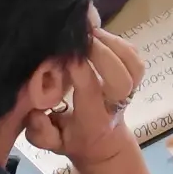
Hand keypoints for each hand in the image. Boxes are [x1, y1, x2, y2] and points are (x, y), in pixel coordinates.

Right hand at [24, 28, 144, 168]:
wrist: (104, 141)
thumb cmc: (73, 138)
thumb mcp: (51, 142)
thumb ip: (41, 132)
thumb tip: (37, 114)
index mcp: (93, 121)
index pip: (90, 93)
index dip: (79, 70)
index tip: (62, 54)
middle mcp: (115, 105)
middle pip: (121, 80)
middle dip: (102, 54)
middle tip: (78, 39)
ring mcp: (130, 90)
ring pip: (133, 65)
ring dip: (112, 44)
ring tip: (87, 31)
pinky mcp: (135, 77)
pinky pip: (134, 56)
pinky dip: (118, 41)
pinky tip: (97, 33)